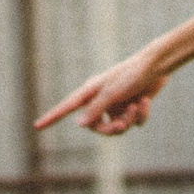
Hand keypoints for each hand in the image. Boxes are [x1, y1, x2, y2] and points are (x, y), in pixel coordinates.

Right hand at [35, 52, 169, 135]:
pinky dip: (140, 115)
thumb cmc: (131, 74)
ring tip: (137, 106)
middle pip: (96, 127)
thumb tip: (79, 125)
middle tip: (122, 124)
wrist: (157, 65)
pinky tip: (145, 101)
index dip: (52, 118)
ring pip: (117, 127)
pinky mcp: (130, 107)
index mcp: (90, 92)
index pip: (66, 108)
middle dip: (110, 129)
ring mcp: (116, 104)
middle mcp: (101, 99)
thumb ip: (95, 109)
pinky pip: (133, 123)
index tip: (37, 127)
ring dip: (129, 120)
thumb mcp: (112, 93)